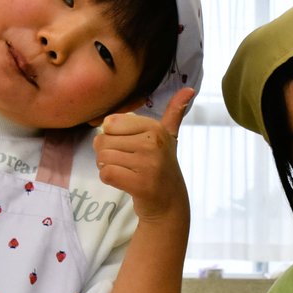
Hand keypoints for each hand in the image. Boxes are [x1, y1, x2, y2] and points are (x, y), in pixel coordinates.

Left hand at [94, 87, 193, 221]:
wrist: (169, 202)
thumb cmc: (162, 166)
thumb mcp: (168, 137)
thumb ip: (174, 112)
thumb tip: (189, 89)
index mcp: (155, 128)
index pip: (110, 123)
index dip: (111, 136)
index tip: (128, 146)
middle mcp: (153, 143)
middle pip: (103, 141)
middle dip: (107, 154)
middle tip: (126, 163)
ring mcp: (147, 164)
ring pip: (103, 158)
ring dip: (108, 167)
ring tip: (126, 172)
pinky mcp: (140, 184)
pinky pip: (106, 174)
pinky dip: (109, 179)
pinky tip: (124, 181)